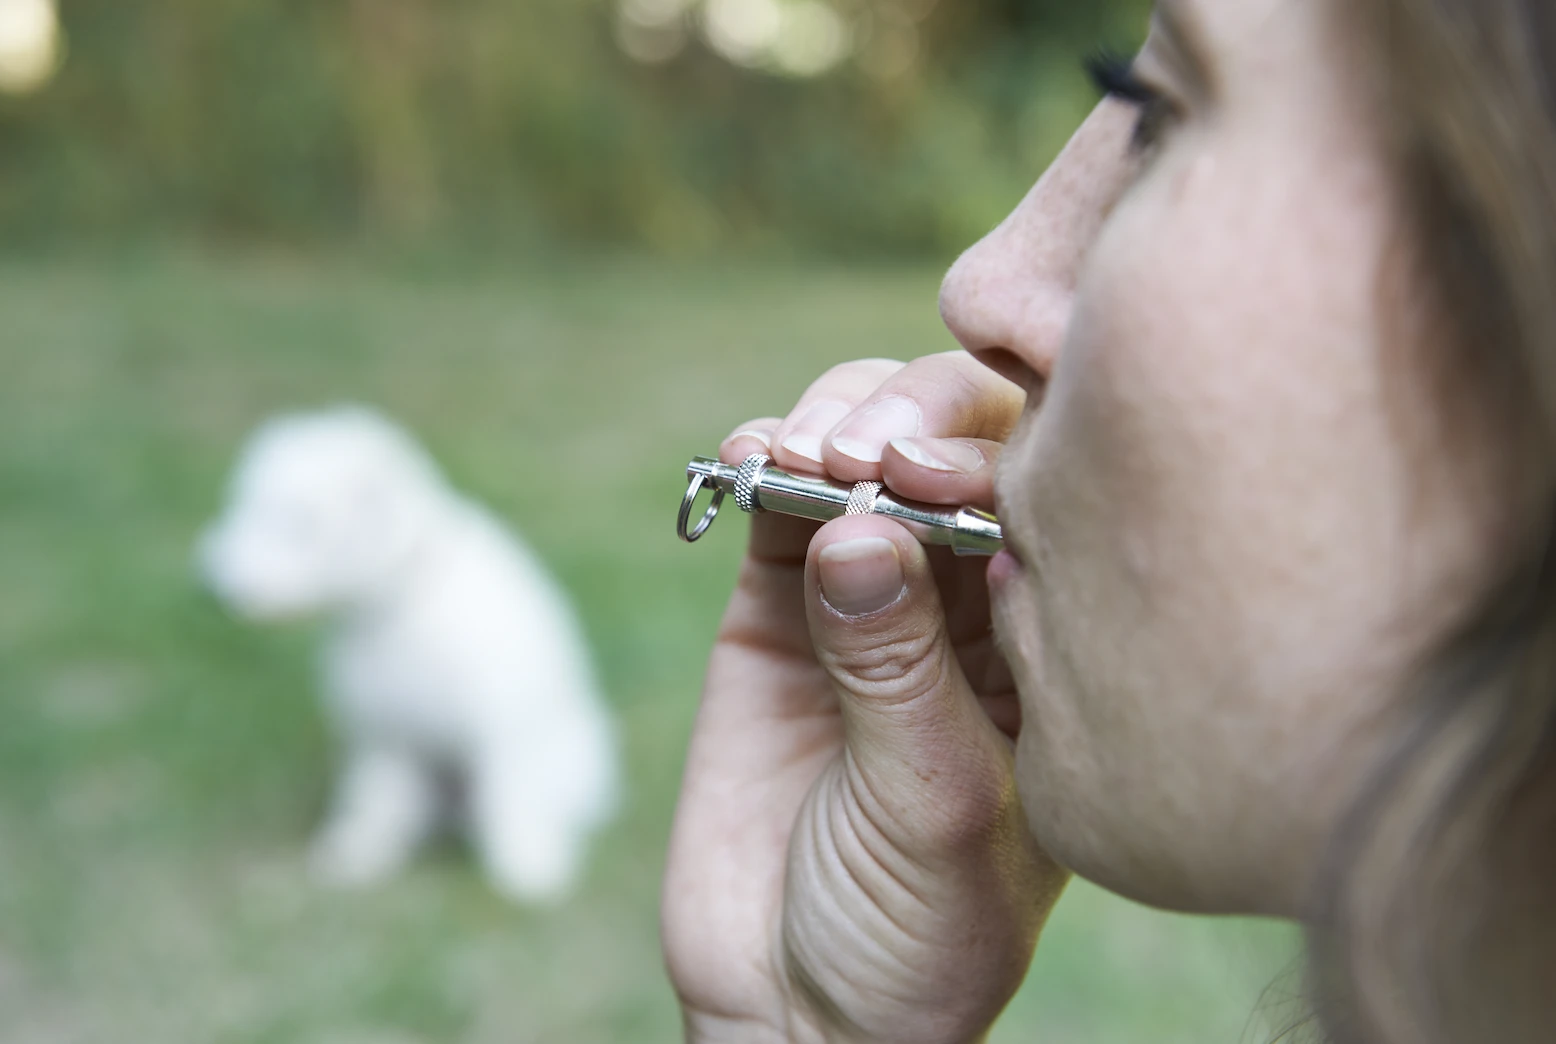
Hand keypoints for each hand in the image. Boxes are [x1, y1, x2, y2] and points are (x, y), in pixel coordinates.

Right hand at [662, 353, 1068, 1042]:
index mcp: (1050, 638)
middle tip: (861, 456)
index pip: (1048, 489)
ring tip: (802, 462)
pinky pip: (772, 506)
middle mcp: (970, 598)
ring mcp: (871, 595)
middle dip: (910, 420)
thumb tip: (856, 528)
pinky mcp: (775, 611)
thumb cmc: (917, 930)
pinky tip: (749, 463)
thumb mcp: (934, 805)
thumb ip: (898, 669)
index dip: (991, 449)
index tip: (930, 475)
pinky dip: (758, 463)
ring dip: (830, 427)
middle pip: (957, 441)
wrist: (799, 1003)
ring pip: (862, 450)